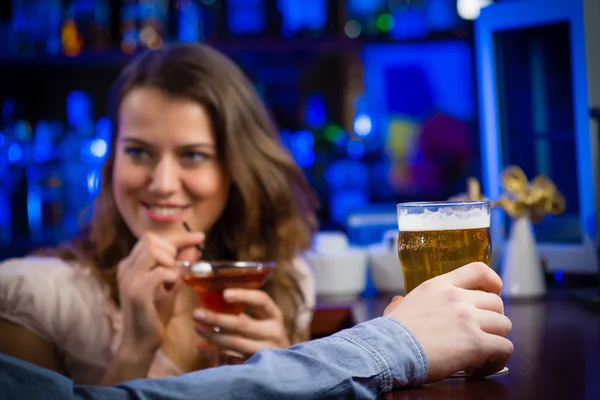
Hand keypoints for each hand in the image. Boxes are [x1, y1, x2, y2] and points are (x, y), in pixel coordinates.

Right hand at [116, 231, 203, 352]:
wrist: (141, 343)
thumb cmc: (155, 314)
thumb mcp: (171, 285)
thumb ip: (180, 265)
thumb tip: (195, 247)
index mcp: (132, 264)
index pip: (153, 238)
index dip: (179, 236)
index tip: (201, 237)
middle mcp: (126, 267)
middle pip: (151, 239)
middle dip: (173, 248)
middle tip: (179, 268)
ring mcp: (129, 278)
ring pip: (152, 250)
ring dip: (169, 261)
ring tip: (172, 278)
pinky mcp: (136, 292)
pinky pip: (159, 272)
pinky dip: (171, 276)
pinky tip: (171, 287)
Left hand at [192, 288, 289, 357]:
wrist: (285, 366)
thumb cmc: (266, 336)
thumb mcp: (264, 320)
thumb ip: (243, 312)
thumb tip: (212, 300)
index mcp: (274, 316)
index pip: (262, 300)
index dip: (244, 295)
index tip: (224, 293)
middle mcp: (272, 334)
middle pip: (242, 325)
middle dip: (216, 318)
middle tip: (196, 313)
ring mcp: (264, 352)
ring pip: (234, 343)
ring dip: (212, 335)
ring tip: (197, 327)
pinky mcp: (254, 368)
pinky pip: (229, 360)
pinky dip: (213, 354)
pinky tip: (201, 346)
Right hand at [384, 262, 512, 382]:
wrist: (389, 350)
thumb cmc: (390, 333)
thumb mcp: (398, 306)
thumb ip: (402, 302)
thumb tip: (397, 302)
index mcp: (439, 285)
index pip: (478, 270)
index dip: (493, 282)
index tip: (494, 293)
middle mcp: (457, 298)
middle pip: (496, 302)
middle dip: (493, 319)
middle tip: (482, 333)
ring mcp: (468, 319)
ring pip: (504, 325)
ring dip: (497, 339)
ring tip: (484, 354)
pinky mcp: (476, 343)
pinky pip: (504, 347)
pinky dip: (499, 358)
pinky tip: (484, 365)